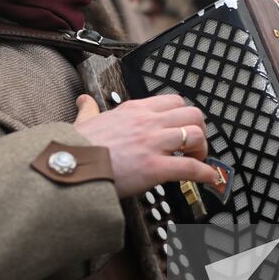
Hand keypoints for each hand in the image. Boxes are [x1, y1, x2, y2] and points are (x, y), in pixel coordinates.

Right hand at [73, 94, 220, 197]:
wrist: (69, 167)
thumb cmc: (77, 148)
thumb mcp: (85, 121)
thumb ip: (88, 109)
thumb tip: (83, 100)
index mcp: (134, 109)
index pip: (173, 101)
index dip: (184, 116)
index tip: (184, 128)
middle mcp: (147, 122)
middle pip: (193, 114)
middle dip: (200, 130)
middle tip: (196, 145)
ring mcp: (153, 143)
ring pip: (196, 135)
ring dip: (203, 150)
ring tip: (199, 161)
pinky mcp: (155, 167)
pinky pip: (191, 167)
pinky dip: (206, 173)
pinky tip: (209, 179)